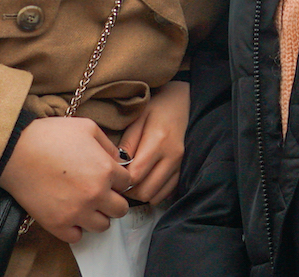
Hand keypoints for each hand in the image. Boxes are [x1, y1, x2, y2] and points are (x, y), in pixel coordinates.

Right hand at [0, 116, 131, 243]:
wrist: (15, 151)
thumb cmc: (51, 135)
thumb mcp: (88, 128)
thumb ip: (108, 146)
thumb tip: (118, 160)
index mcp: (106, 170)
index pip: (127, 183)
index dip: (119, 179)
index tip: (108, 177)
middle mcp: (95, 194)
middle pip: (121, 209)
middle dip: (114, 200)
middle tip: (101, 193)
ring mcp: (77, 212)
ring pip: (102, 226)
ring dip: (97, 216)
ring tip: (86, 204)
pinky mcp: (57, 224)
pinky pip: (77, 237)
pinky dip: (76, 228)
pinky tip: (70, 214)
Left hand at [117, 78, 188, 204]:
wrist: (184, 101)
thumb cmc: (158, 107)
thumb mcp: (138, 119)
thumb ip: (127, 144)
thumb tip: (117, 167)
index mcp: (158, 141)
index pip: (135, 176)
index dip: (120, 180)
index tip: (113, 174)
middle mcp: (172, 156)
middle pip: (146, 191)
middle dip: (130, 191)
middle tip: (121, 181)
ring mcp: (181, 164)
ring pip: (156, 196)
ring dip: (142, 193)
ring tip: (134, 181)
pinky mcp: (184, 169)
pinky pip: (167, 193)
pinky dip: (154, 192)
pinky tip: (147, 180)